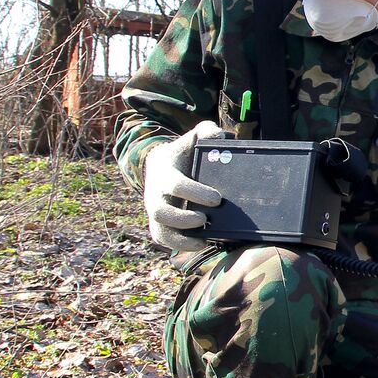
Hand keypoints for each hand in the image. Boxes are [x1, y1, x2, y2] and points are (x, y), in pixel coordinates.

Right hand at [143, 121, 226, 252]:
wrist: (162, 164)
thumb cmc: (184, 152)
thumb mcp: (193, 138)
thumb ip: (207, 132)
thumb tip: (221, 136)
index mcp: (164, 173)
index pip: (175, 185)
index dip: (195, 193)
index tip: (217, 199)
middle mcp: (155, 194)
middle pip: (161, 212)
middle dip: (183, 219)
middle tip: (206, 220)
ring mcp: (155, 210)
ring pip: (159, 231)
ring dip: (180, 239)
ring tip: (204, 240)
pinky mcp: (159, 223)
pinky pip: (163, 239)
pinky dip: (179, 245)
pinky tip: (200, 245)